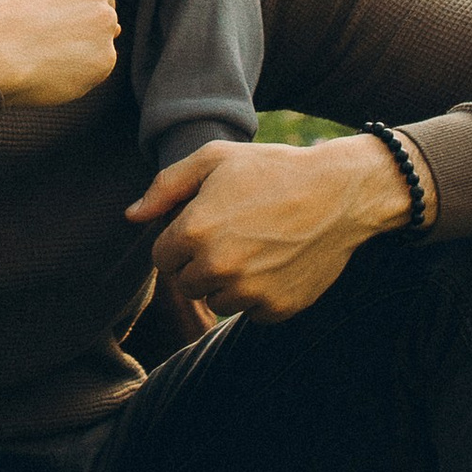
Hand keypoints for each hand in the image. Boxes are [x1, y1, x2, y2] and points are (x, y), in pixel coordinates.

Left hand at [127, 134, 423, 324]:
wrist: (340, 193)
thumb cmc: (273, 169)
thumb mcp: (215, 159)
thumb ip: (166, 187)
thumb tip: (131, 217)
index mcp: (194, 230)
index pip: (161, 257)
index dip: (180, 239)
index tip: (206, 223)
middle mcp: (218, 267)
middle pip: (186, 283)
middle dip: (200, 262)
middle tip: (234, 234)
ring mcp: (249, 292)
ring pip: (216, 301)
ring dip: (228, 282)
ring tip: (256, 248)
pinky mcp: (277, 309)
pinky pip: (251, 312)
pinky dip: (259, 295)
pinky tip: (277, 263)